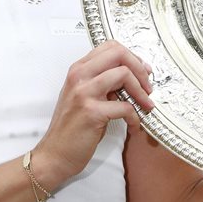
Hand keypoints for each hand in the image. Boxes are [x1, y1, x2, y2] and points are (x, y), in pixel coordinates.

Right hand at [32, 41, 154, 188]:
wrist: (54, 154)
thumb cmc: (71, 128)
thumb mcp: (83, 97)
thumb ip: (102, 83)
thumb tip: (131, 78)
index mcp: (78, 70)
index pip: (110, 47)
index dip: (132, 57)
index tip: (142, 72)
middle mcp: (79, 76)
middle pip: (119, 54)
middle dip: (140, 69)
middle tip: (148, 87)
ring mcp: (84, 93)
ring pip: (124, 74)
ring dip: (141, 92)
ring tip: (146, 106)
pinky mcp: (92, 112)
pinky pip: (125, 107)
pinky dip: (135, 118)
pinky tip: (134, 127)